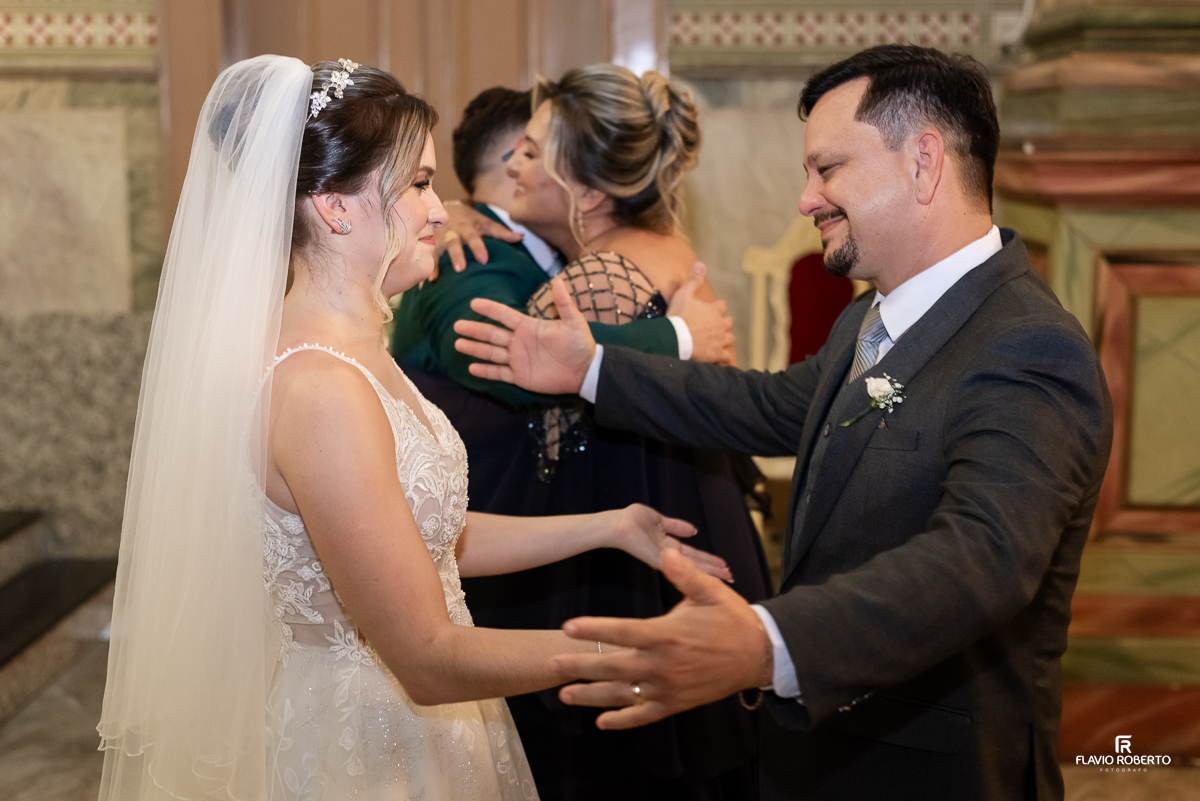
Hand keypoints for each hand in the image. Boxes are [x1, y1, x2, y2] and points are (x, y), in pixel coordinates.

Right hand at [432, 201, 523, 276]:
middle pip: (453, 243)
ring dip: (436, 263)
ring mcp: (438, 238)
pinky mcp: (429, 245)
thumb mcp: (485, 222)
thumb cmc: (469, 220)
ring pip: (436, 250)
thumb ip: (501, 232)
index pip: (474, 237)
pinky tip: (425, 283)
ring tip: (435, 278)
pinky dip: (425, 269)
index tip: (484, 260)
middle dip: (456, 255)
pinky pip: (426, 257)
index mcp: (467, 227)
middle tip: (461, 269)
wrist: (444, 208)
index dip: (478, 247)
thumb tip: (521, 237)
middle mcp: (451, 232)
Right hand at [453, 276, 596, 393]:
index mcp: (529, 326)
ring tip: (458, 344)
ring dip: (475, 348)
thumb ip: (563, 304)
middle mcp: (519, 341)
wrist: (584, 371)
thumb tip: (558, 280)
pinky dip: (486, 371)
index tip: (474, 303)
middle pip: (492, 334)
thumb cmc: (580, 345)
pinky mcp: (520, 376)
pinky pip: (499, 373)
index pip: (505, 315)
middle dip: (475, 330)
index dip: (490, 309)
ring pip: (491, 352)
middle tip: (457, 326)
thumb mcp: (574, 322)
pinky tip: (471, 368)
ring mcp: (518, 359)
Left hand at [549, 549, 772, 729]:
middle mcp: (663, 665)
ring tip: (564, 694)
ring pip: (622, 695)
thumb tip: (666, 551)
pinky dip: (622, 721)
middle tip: (551, 664)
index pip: (622, 631)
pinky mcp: (676, 703)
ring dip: (591, 696)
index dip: (593, 629)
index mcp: (667, 635)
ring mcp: (668, 688)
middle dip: (579, 666)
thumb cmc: (732, 619)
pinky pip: (644, 716)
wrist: (759, 656)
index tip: (568, 627)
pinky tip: (601, 722)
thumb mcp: (712, 591)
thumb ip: (685, 574)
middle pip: (613, 667)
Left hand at [610, 504, 731, 581]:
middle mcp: (669, 555)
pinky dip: (696, 568)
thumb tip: (694, 530)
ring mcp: (665, 559)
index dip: (709, 560)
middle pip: (696, 563)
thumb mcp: (658, 520)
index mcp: (669, 546)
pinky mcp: (659, 559)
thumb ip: (675, 525)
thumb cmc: (631, 520)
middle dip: (714, 569)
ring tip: (727, 575)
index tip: (724, 565)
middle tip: (731, 576)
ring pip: (692, 566)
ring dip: (710, 571)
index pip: (693, 555)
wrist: (617, 525)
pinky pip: (681, 564)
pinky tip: (707, 570)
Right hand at [666, 263, 736, 365]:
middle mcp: (721, 324)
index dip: (716, 308)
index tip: (709, 310)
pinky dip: (723, 356)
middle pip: (728, 322)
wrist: (674, 339)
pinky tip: (718, 356)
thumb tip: (701, 264)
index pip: (722, 306)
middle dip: (722, 323)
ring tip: (716, 340)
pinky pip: (726, 356)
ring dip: (724, 338)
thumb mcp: (684, 294)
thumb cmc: (678, 316)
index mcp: (715, 310)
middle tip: (712, 326)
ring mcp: (720, 340)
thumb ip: (694, 280)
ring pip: (730, 338)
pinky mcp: (717, 354)